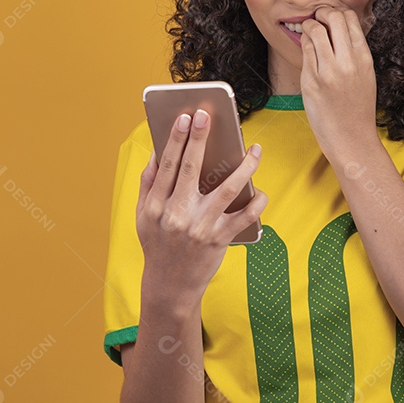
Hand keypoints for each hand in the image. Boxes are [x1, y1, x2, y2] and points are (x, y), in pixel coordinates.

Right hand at [135, 109, 267, 300]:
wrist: (170, 286)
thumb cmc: (158, 245)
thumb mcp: (142, 217)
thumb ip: (148, 184)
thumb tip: (156, 151)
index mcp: (155, 206)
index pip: (167, 165)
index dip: (177, 139)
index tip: (185, 117)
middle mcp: (176, 215)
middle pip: (191, 169)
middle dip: (199, 139)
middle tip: (208, 116)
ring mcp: (199, 227)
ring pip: (227, 188)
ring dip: (245, 166)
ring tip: (255, 149)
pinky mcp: (219, 239)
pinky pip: (245, 216)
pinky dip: (256, 202)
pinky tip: (260, 189)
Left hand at [299, 6, 378, 156]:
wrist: (351, 138)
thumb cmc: (357, 108)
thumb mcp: (366, 75)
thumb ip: (355, 52)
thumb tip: (338, 28)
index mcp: (364, 58)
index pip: (350, 17)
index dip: (337, 11)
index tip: (330, 18)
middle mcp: (348, 62)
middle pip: (333, 16)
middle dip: (321, 13)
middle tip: (317, 20)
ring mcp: (328, 71)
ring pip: (314, 30)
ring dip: (309, 26)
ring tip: (309, 33)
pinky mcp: (311, 81)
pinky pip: (304, 51)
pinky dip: (303, 44)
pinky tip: (306, 50)